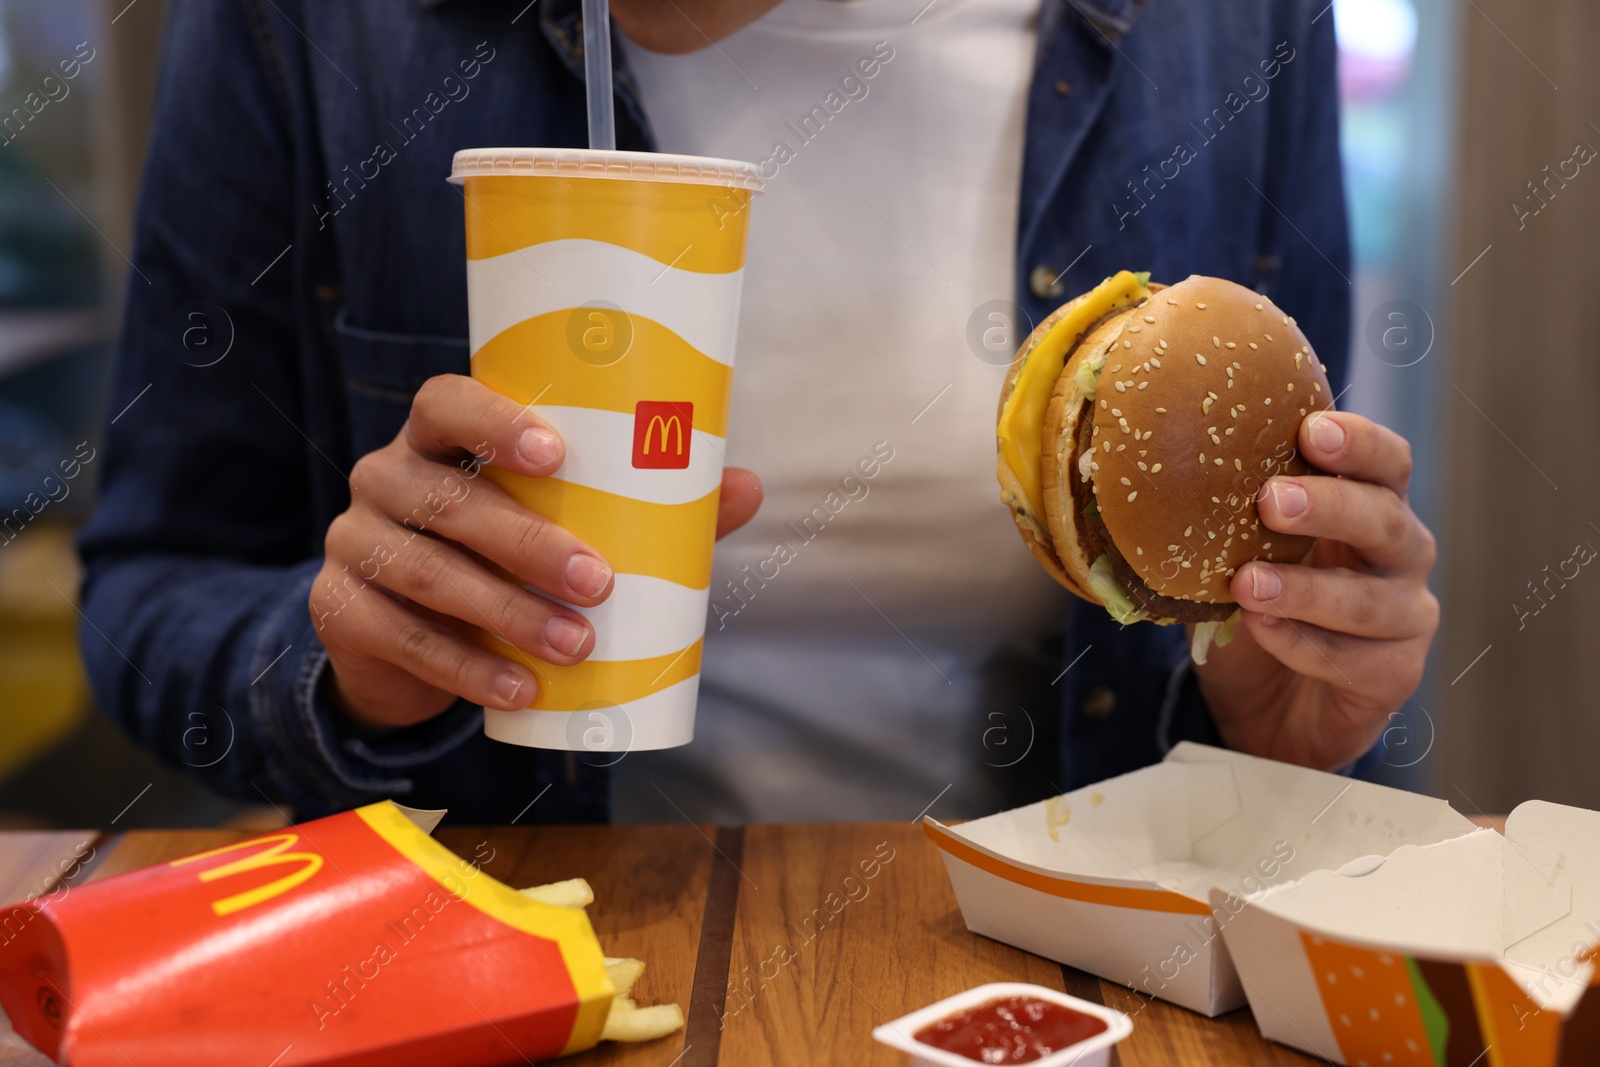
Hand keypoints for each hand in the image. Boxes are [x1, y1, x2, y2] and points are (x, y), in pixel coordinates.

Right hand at [311, 374, 762, 730]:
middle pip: (445, 496)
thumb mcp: (563, 526)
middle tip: (597, 582)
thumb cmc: (502, 559)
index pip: (444, 402)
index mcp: (437, 437)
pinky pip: (400, 636)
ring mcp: (354, 543)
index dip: (495, 420)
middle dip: (525, 541)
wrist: (408, 640)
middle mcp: (384, 477)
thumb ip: (645, 505)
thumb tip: (745, 488)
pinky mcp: (339, 610)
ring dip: (505, 612)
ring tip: (574, 646)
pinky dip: (464, 667)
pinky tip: (516, 689)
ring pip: (425, 570)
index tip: (556, 454)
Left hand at [1194, 410, 1437, 769]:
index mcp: (1370, 506)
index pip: (1386, 463)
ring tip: (1247, 584)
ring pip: (1370, 599)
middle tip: (1271, 501)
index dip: (1359, 443)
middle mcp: (1400, 554)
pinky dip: (1302, 644)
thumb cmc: (1257, 608)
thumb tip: (1150, 473)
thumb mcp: (1235, 553)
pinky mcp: (1394, 673)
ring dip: (1305, 588)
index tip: (1311, 430)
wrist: (1270, 705)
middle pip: (1385, 520)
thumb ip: (1223, 517)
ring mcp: (1406, 616)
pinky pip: (1355, 659)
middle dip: (1329, 506)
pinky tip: (1261, 630)